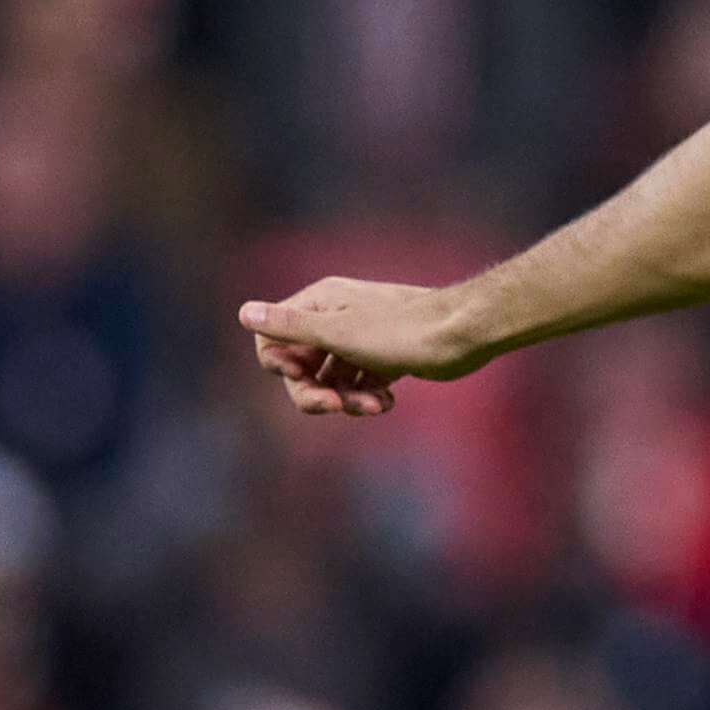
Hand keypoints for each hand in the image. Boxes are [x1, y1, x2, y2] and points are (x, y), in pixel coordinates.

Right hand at [239, 280, 481, 417]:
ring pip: (332, 379)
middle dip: (315, 392)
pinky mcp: (385, 358)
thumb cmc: (402, 330)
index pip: (273, 339)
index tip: (302, 374)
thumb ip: (291, 327)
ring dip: (346, 399)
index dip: (281, 364)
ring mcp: (361, 339)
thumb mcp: (340, 332)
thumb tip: (244, 312)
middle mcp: (336, 317)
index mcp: (319, 303)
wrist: (465, 333)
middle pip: (302, 366)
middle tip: (337, 406)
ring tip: (374, 406)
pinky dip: (367, 397)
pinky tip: (387, 403)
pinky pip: (360, 383)